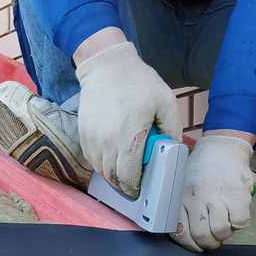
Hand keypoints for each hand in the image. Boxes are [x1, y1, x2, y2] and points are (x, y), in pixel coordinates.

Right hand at [74, 39, 180, 196]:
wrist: (107, 66)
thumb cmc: (138, 82)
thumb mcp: (166, 101)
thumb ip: (172, 128)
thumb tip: (171, 149)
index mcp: (130, 137)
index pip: (128, 176)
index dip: (134, 188)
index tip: (139, 189)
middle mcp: (108, 143)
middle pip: (112, 177)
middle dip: (123, 184)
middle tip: (132, 182)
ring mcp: (93, 139)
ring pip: (100, 170)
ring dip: (111, 175)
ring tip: (121, 171)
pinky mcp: (84, 134)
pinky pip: (91, 158)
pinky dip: (100, 163)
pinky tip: (110, 158)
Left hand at [173, 134, 254, 251]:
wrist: (221, 148)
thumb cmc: (200, 171)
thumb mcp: (182, 187)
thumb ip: (182, 209)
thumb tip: (183, 233)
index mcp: (181, 198)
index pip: (181, 231)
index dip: (190, 244)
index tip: (196, 245)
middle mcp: (197, 197)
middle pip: (202, 234)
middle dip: (208, 243)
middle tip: (213, 239)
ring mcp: (217, 196)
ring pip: (221, 231)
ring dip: (225, 234)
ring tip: (225, 225)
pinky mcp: (237, 194)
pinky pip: (240, 221)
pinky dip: (240, 224)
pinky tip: (237, 216)